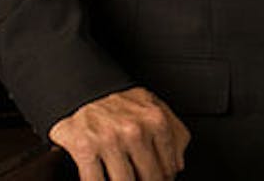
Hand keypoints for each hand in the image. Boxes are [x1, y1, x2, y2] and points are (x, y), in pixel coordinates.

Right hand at [49, 86, 189, 180]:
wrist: (87, 92)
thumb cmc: (123, 106)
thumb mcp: (156, 109)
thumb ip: (176, 134)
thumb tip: (178, 166)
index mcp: (156, 121)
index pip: (168, 167)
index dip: (164, 179)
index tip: (158, 179)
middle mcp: (134, 130)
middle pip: (149, 178)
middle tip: (141, 179)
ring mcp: (109, 139)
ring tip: (124, 178)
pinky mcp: (85, 148)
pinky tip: (104, 180)